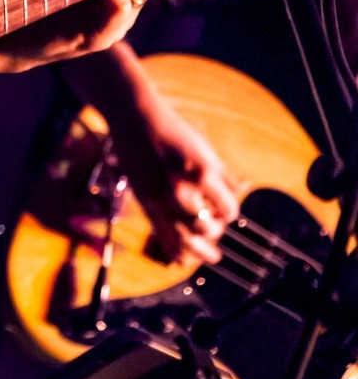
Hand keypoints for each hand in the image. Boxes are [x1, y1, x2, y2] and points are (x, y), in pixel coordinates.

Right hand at [107, 91, 239, 264]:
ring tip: (209, 254)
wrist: (135, 118)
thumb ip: (223, 174)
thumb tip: (243, 190)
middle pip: (207, 227)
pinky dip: (174, 251)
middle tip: (214, 226)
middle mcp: (181, 188)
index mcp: (201, 172)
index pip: (228, 209)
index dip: (229, 211)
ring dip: (199, 248)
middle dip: (214, 229)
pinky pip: (161, 235)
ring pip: (185, 238)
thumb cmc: (172, 130)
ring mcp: (160, 196)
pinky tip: (183, 260)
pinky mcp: (144, 200)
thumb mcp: (204, 148)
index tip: (225, 210)